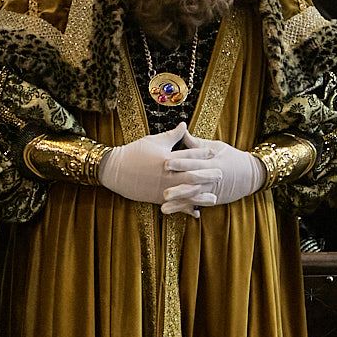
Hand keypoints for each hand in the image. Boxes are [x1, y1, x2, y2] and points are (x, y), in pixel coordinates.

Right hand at [98, 123, 213, 204]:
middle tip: (221, 174)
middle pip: (192, 175)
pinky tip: (196, 212)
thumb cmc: (134, 153)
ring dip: (201, 196)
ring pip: (186, 193)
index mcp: (167, 158)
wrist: (116, 171)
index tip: (216, 152)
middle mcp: (167, 174)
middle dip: (207, 175)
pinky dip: (186, 209)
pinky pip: (175, 205)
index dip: (203, 153)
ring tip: (214, 197)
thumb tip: (184, 124)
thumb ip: (172, 135)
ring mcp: (163, 188)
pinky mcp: (158, 198)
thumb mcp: (153, 141)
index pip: (189, 155)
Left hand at [160, 131, 268, 215]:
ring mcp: (210, 190)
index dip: (180, 163)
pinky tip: (173, 212)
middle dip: (178, 188)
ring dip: (178, 203)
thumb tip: (182, 131)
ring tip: (164, 207)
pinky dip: (185, 209)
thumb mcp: (217, 147)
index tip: (165, 163)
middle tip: (163, 192)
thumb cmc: (231, 157)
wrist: (250, 174)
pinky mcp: (211, 199)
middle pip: (192, 183)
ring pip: (192, 197)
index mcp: (211, 163)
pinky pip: (196, 204)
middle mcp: (210, 178)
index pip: (194, 163)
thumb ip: (197, 143)